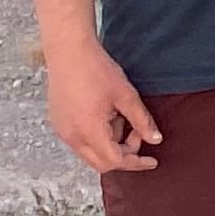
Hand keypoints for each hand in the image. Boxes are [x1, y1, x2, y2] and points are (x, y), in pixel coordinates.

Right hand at [45, 44, 159, 177]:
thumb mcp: (126, 95)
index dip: (136, 163)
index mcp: (89, 131)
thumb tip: (155, 140)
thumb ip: (142, 121)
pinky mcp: (59, 123)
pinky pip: (81, 141)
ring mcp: (62, 131)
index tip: (152, 160)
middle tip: (139, 134)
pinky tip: (107, 115)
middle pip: (101, 163)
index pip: (114, 162)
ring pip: (91, 152)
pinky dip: (98, 137)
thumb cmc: (97, 70)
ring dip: (111, 144)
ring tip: (122, 117)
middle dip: (124, 154)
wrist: (69, 52)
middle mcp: (71, 136)